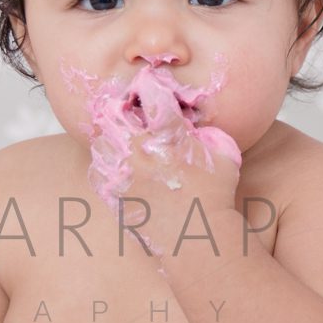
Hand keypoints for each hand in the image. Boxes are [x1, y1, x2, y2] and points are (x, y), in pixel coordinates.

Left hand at [75, 64, 241, 255]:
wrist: (197, 237)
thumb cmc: (216, 196)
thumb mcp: (225, 155)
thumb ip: (211, 133)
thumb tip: (199, 126)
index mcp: (168, 134)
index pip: (151, 94)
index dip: (149, 86)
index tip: (149, 87)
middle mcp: (139, 149)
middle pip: (114, 113)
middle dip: (121, 109)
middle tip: (129, 113)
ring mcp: (123, 173)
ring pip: (101, 141)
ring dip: (111, 137)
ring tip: (123, 142)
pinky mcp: (114, 195)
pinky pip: (97, 171)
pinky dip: (105, 165)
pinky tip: (117, 167)